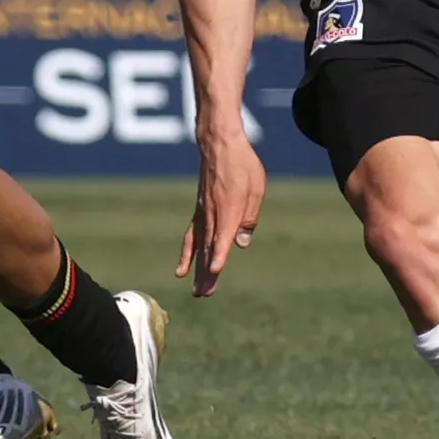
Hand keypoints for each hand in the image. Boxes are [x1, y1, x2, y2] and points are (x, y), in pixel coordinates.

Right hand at [176, 135, 265, 296]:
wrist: (220, 144)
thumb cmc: (243, 164)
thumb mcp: (256, 189)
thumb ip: (250, 218)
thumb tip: (241, 243)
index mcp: (229, 209)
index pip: (223, 237)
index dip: (220, 255)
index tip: (214, 272)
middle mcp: (213, 214)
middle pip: (209, 248)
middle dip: (207, 273)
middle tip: (204, 294)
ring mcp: (203, 213)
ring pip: (199, 247)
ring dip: (197, 270)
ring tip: (197, 291)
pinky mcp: (199, 211)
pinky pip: (192, 237)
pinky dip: (188, 254)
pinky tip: (182, 268)